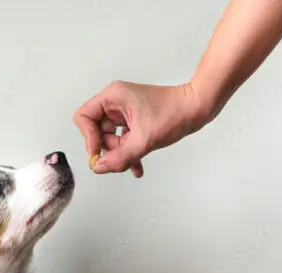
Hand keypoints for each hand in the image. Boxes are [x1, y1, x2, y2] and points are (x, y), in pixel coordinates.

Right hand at [73, 81, 212, 177]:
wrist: (197, 109)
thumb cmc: (174, 113)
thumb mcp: (144, 140)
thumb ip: (120, 157)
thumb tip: (99, 167)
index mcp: (113, 96)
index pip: (84, 117)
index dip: (88, 138)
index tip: (98, 155)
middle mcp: (116, 102)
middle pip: (96, 130)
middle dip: (108, 148)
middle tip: (121, 158)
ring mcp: (124, 111)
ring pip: (110, 138)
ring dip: (120, 153)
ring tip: (135, 161)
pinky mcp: (134, 120)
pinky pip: (122, 139)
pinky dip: (128, 152)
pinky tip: (137, 166)